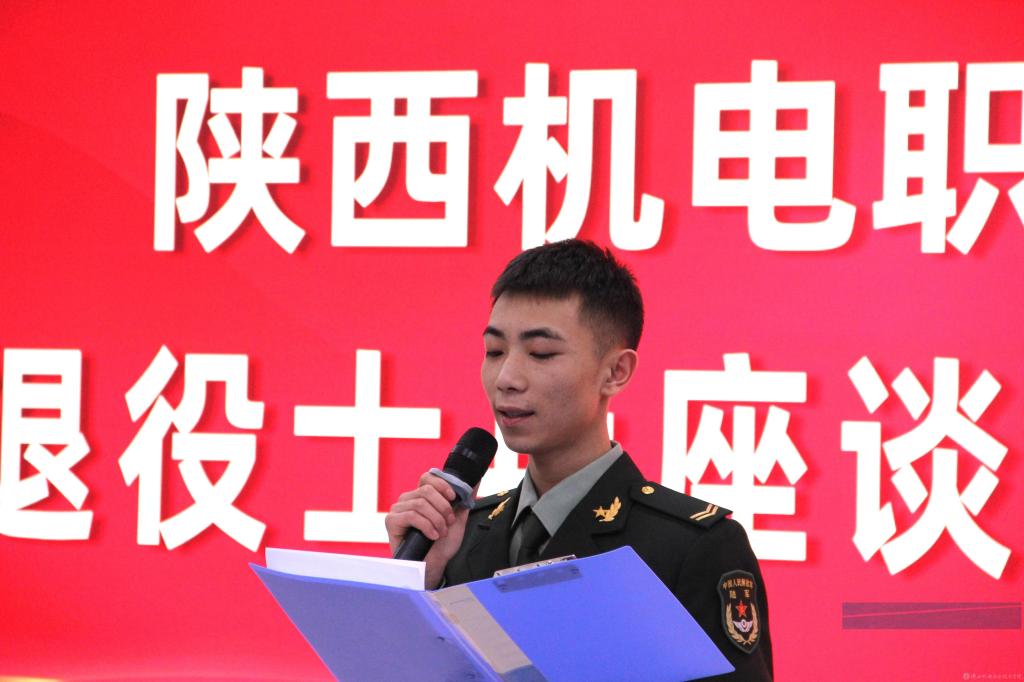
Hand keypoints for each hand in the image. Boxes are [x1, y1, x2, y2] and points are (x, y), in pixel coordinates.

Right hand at [385, 471, 470, 588]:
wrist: (433, 565)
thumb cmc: (442, 544)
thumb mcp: (457, 520)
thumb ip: (463, 501)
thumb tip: (475, 481)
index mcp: (421, 496)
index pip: (427, 478)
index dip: (442, 484)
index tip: (453, 497)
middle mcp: (408, 500)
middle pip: (426, 490)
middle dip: (443, 507)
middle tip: (449, 521)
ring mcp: (398, 510)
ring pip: (420, 503)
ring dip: (436, 519)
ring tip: (441, 532)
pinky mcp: (392, 521)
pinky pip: (411, 515)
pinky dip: (426, 526)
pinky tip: (432, 535)